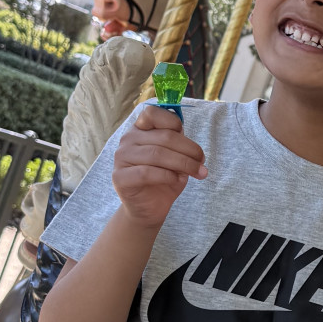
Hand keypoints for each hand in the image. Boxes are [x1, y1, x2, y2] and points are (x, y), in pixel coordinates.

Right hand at [112, 105, 206, 228]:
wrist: (148, 208)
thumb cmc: (163, 179)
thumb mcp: (176, 157)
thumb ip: (180, 144)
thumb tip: (194, 148)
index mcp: (140, 129)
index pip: (153, 113)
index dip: (174, 123)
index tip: (188, 139)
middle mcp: (128, 139)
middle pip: (164, 137)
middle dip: (189, 150)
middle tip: (202, 162)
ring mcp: (121, 157)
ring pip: (157, 154)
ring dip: (183, 164)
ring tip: (198, 173)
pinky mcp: (120, 177)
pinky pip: (147, 173)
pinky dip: (167, 176)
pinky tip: (177, 180)